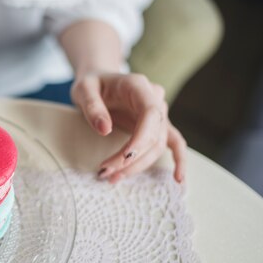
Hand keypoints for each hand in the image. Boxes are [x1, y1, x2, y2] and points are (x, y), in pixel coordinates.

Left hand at [71, 72, 186, 182]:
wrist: (97, 82)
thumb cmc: (91, 84)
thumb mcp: (83, 89)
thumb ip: (93, 107)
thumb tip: (105, 130)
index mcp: (138, 86)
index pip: (150, 113)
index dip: (141, 139)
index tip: (124, 157)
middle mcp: (154, 98)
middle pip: (153, 134)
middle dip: (131, 158)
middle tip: (106, 171)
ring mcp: (158, 113)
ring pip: (158, 144)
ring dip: (139, 165)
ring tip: (113, 178)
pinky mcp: (156, 125)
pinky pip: (174, 143)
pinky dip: (179, 160)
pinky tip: (178, 179)